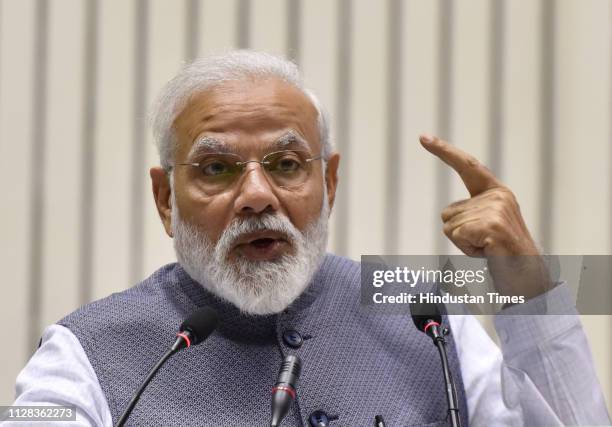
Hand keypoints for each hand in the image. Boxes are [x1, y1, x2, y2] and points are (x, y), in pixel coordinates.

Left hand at [419, 134, 551, 298]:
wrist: (528, 278)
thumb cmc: (502, 255)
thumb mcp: (485, 225)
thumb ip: (471, 212)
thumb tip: (448, 217)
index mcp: (496, 192)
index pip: (467, 166)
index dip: (444, 151)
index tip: (423, 137)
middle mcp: (497, 196)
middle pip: (448, 213)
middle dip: (458, 234)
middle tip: (484, 245)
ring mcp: (495, 210)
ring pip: (450, 227)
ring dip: (463, 244)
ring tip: (487, 249)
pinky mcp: (491, 225)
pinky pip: (456, 236)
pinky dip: (466, 250)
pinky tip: (487, 253)